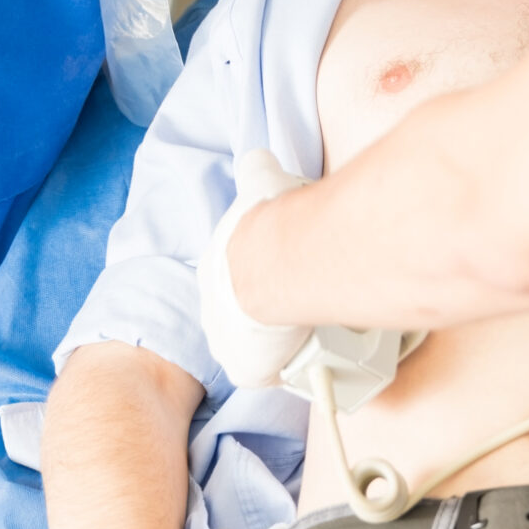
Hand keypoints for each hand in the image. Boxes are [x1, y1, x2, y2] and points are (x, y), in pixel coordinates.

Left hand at [199, 151, 312, 384]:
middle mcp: (213, 310)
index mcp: (214, 270)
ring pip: (258, 345)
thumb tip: (258, 157)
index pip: (234, 279)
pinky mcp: (249, 370)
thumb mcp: (260, 182)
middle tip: (300, 304)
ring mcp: (227, 343)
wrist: (272, 265)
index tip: (282, 273)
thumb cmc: (268, 224)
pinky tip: (316, 355)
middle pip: (243, 316)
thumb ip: (257, 168)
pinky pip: (273, 372)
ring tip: (313, 329)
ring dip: (280, 339)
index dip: (259, 276)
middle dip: (266, 312)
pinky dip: (293, 365)